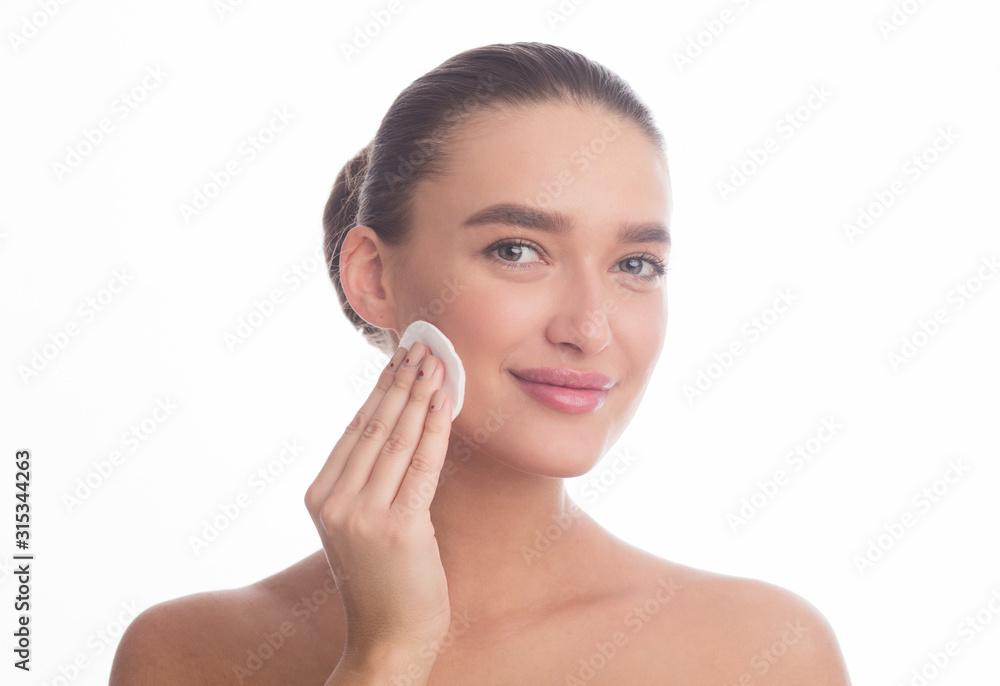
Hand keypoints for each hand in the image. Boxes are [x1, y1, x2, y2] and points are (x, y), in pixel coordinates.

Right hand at [305, 341, 453, 671]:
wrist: (389, 638)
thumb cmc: (384, 580)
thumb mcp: (362, 524)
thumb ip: (369, 481)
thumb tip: (397, 425)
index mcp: (320, 496)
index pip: (355, 429)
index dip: (380, 389)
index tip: (399, 358)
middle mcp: (334, 501)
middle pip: (374, 426)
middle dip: (402, 381)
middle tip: (422, 346)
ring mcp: (362, 514)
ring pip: (397, 438)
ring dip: (420, 394)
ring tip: (437, 362)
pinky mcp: (397, 527)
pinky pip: (421, 464)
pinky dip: (435, 427)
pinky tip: (445, 400)